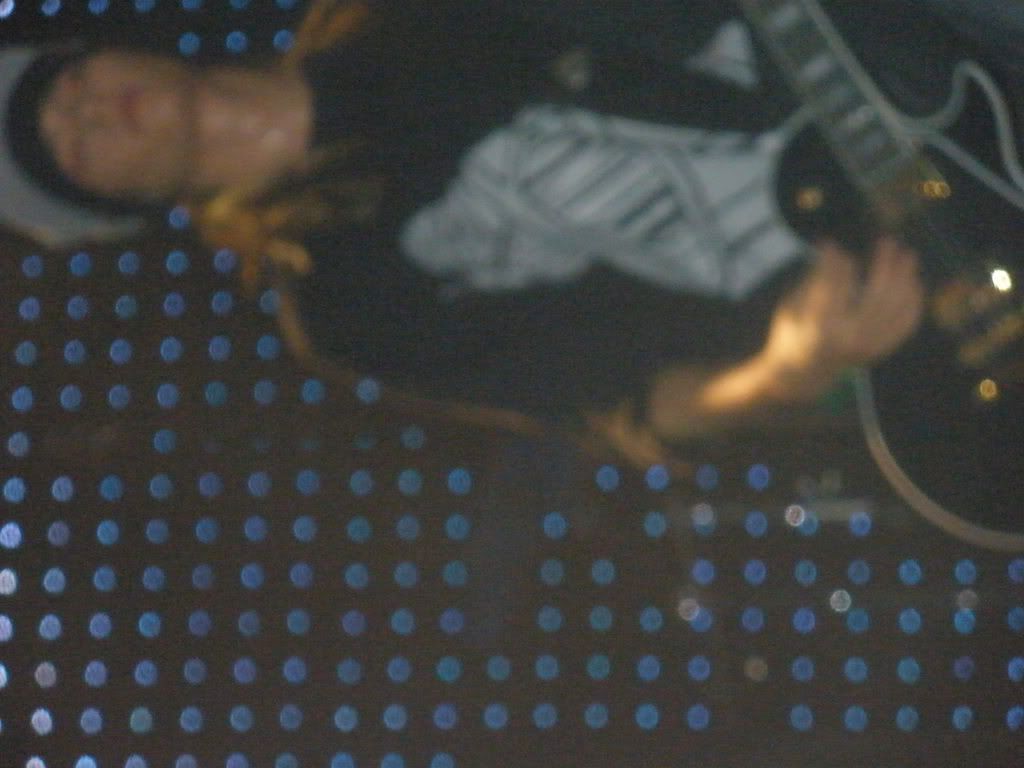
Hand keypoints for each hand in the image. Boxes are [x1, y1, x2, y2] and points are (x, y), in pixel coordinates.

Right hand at [760, 237, 924, 397]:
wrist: (801, 374)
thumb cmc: (792, 334)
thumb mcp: (792, 307)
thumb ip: (814, 280)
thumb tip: (833, 248)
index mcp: (820, 329)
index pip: (836, 288)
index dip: (836, 264)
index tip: (834, 247)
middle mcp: (848, 339)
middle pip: (876, 295)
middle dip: (885, 265)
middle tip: (888, 242)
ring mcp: (867, 347)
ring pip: (895, 309)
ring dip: (905, 279)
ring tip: (908, 257)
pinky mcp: (878, 351)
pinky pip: (904, 326)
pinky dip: (913, 303)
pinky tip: (914, 283)